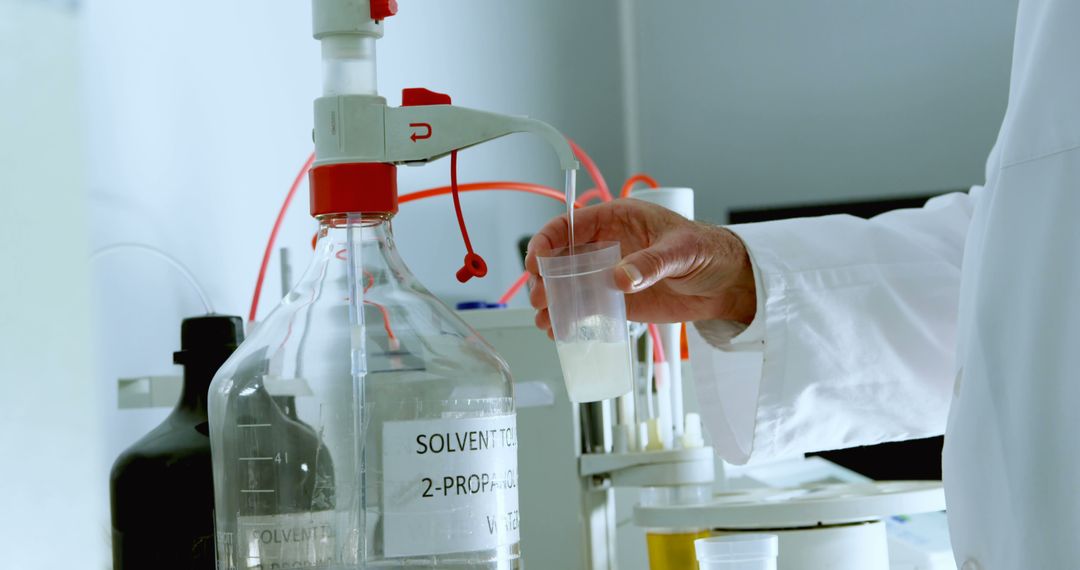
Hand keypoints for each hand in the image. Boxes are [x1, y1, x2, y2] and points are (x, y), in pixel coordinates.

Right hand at [525, 199, 756, 336]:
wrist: (726, 283)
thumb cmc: (707, 251)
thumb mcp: (682, 251)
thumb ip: (651, 263)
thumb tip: (620, 277)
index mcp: (617, 219)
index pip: (569, 224)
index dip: (547, 241)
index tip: (537, 262)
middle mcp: (605, 245)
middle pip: (560, 257)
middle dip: (545, 278)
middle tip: (542, 298)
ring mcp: (607, 273)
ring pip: (566, 284)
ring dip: (552, 301)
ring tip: (547, 321)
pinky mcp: (615, 299)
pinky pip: (584, 307)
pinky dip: (568, 318)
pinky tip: (560, 330)